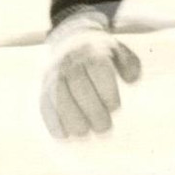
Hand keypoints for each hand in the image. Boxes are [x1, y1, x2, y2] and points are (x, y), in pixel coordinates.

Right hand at [40, 10, 140, 138]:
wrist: (70, 39)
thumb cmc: (101, 54)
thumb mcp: (119, 53)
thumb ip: (130, 65)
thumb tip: (131, 80)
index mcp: (92, 51)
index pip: (99, 70)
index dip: (107, 92)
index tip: (114, 107)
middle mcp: (71, 60)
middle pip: (79, 85)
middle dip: (92, 111)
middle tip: (103, 127)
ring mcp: (54, 73)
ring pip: (59, 95)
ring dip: (71, 118)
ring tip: (84, 132)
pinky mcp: (43, 86)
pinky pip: (44, 103)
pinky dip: (52, 121)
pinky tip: (63, 135)